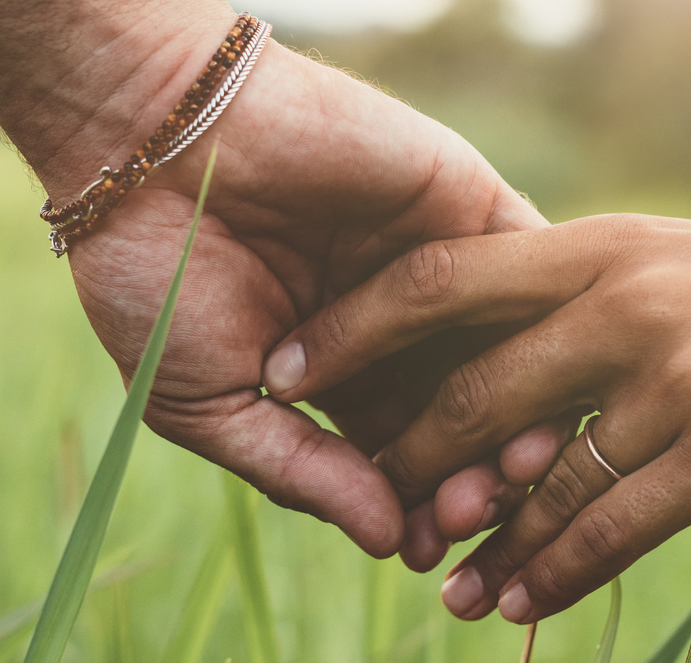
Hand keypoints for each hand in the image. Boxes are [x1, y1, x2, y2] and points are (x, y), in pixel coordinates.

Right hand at [62, 42, 561, 557]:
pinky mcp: (464, 202)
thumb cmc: (154, 274)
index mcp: (340, 376)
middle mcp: (400, 325)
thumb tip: (388, 544)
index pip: (405, 458)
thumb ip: (301, 472)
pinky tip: (539, 375)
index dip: (420, 507)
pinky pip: (530, 267)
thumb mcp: (211, 401)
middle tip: (471, 510)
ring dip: (521, 412)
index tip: (424, 547)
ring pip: (509, 352)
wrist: (148, 141)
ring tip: (510, 464)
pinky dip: (542, 322)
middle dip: (476, 473)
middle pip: (469, 416)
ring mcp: (439, 262)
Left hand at [263, 211, 690, 620]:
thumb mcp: (677, 261)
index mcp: (602, 244)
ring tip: (442, 591)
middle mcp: (625, 304)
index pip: (441, 280)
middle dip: (412, 465)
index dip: (352, 330)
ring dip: (481, 546)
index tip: (289, 368)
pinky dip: (553, 574)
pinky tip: (518, 603)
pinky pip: (608, 531)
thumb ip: (586, 298)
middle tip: (383, 514)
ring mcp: (675, 380)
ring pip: (537, 482)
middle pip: (472, 396)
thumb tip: (493, 369)